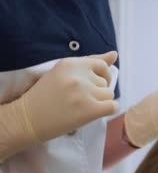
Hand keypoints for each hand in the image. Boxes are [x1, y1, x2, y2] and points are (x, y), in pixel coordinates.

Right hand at [0, 51, 117, 159]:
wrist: (27, 119)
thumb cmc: (45, 96)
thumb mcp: (63, 73)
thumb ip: (90, 63)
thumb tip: (114, 54)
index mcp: (70, 63)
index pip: (101, 65)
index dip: (101, 76)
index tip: (93, 84)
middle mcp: (78, 75)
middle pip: (106, 82)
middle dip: (98, 91)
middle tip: (81, 99)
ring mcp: (84, 92)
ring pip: (109, 95)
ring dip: (101, 102)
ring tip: (83, 107)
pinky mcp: (89, 109)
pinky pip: (113, 107)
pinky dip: (108, 111)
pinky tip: (94, 114)